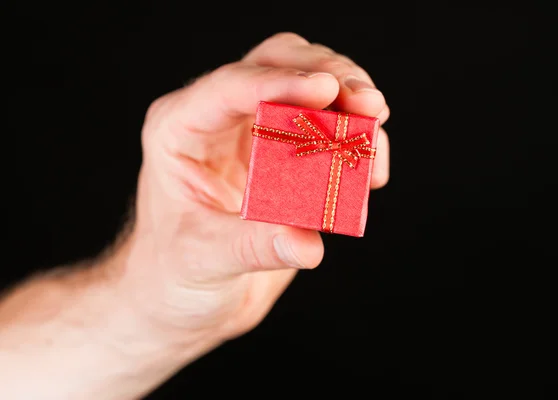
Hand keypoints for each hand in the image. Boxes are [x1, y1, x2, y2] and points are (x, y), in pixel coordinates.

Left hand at [116, 32, 390, 349]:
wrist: (186, 297)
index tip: (327, 90)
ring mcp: (256, 134)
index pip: (231, 86)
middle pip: (278, 63)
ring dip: (349, 101)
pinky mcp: (288, 157)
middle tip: (368, 104)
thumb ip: (253, 248)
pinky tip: (368, 170)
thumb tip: (306, 243)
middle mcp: (220, 120)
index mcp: (181, 128)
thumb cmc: (174, 276)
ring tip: (373, 134)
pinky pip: (328, 130)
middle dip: (329, 74)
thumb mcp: (203, 261)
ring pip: (309, 85)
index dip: (280, 83)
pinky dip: (355, 139)